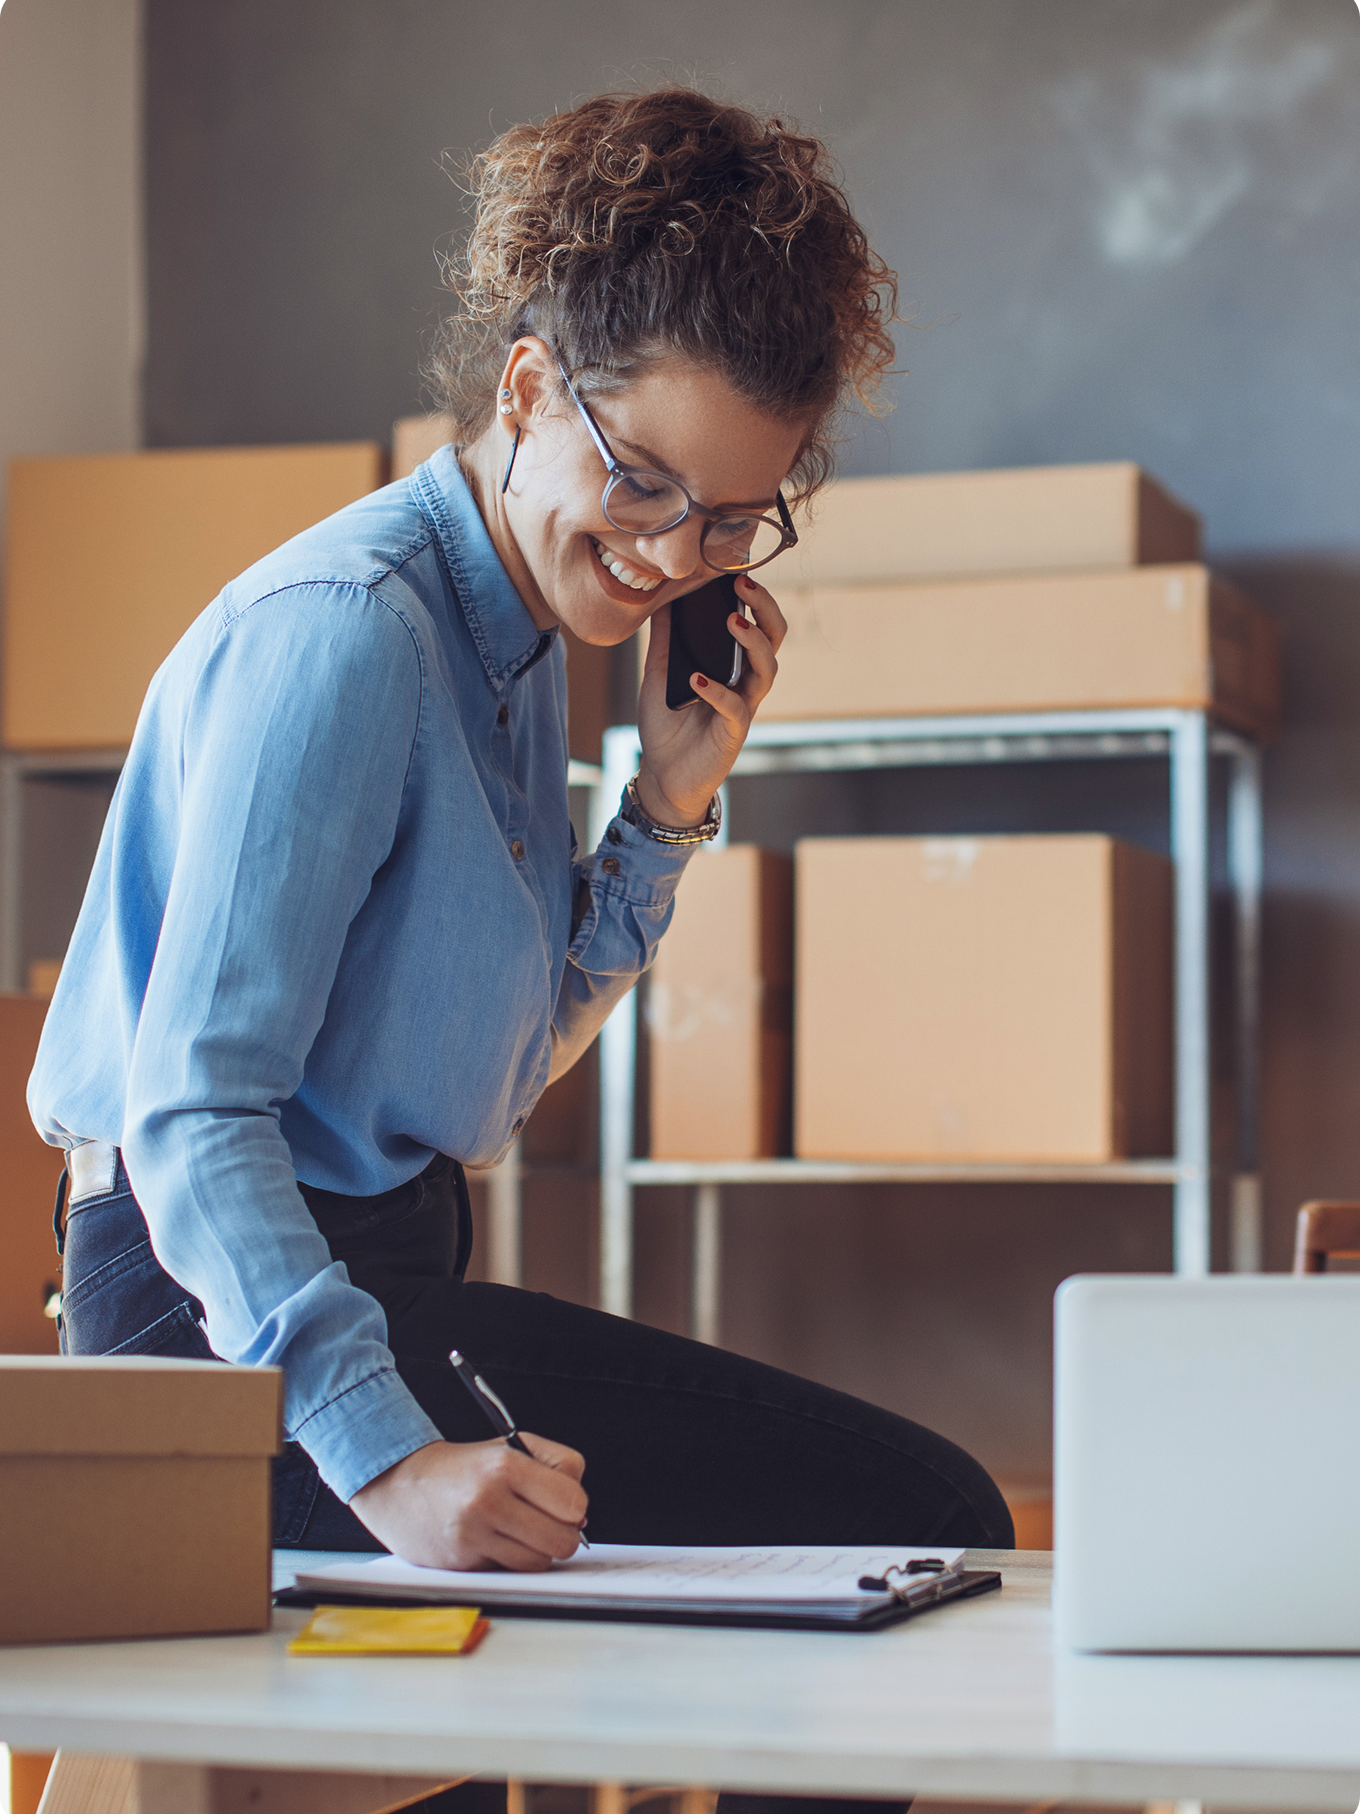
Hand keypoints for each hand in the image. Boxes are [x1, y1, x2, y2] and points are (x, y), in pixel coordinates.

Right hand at [349, 1435, 587, 1570]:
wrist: (398, 1482)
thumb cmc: (461, 1467)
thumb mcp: (510, 1445)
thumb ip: (556, 1467)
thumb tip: (581, 1514)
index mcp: (505, 1466)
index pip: (573, 1502)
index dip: (575, 1506)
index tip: (565, 1503)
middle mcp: (488, 1500)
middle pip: (562, 1540)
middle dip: (562, 1534)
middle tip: (547, 1522)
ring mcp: (473, 1535)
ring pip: (538, 1563)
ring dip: (536, 1551)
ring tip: (519, 1531)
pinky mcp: (461, 1563)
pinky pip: (509, 1573)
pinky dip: (509, 1562)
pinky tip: (493, 1540)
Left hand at [634, 573, 786, 827]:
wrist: (662, 776)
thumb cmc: (666, 726)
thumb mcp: (658, 674)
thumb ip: (664, 640)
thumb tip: (661, 599)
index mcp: (732, 665)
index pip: (756, 624)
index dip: (754, 598)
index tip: (736, 570)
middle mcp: (745, 683)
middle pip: (774, 639)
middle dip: (765, 609)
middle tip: (744, 585)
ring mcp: (743, 707)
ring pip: (766, 669)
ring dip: (752, 642)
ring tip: (732, 622)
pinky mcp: (733, 733)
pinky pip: (735, 707)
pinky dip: (717, 691)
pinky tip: (697, 679)